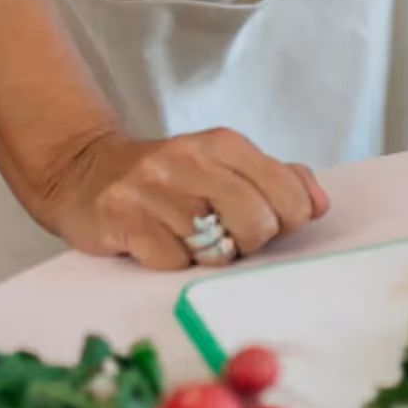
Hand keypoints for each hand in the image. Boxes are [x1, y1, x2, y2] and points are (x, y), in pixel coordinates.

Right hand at [42, 127, 330, 270]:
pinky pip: (175, 264)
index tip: (270, 223)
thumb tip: (319, 203)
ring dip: (209, 255)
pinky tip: (159, 242)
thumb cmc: (170, 175)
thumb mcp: (224, 163)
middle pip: (258, 223)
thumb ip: (277, 178)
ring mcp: (157, 191)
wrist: (88, 173)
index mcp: (224, 143)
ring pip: (217, 251)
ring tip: (190, 235)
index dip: (287, 220)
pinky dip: (174, 263)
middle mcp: (192, 160)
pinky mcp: (127, 221)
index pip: (286, 193)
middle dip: (250, 242)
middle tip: (228, 235)